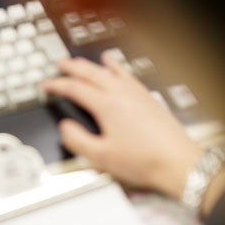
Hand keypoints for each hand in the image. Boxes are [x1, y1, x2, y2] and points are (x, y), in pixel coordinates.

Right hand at [43, 54, 203, 198]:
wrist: (178, 162)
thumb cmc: (143, 161)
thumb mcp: (101, 157)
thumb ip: (77, 140)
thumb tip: (64, 127)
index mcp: (106, 106)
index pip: (75, 88)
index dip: (57, 85)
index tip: (46, 85)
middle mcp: (120, 94)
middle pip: (90, 73)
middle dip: (71, 67)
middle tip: (58, 64)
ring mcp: (135, 92)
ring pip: (107, 70)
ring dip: (89, 64)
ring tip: (79, 62)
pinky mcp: (146, 96)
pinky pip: (125, 73)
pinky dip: (114, 65)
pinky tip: (112, 64)